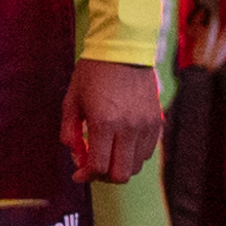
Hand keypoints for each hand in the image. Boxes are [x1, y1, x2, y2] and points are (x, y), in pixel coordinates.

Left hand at [68, 55, 161, 185]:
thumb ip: (69, 132)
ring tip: (109, 152)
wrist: (123, 48)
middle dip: (104, 176)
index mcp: (103, 123)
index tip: (79, 173)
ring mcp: (145, 125)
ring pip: (136, 166)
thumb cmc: (93, 72)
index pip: (98, 167)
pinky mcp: (156, 121)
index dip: (86, 176)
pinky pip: (148, 151)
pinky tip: (123, 143)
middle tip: (94, 167)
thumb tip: (76, 156)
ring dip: (120, 165)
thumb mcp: (71, 100)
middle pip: (121, 174)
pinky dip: (134, 154)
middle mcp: (128, 128)